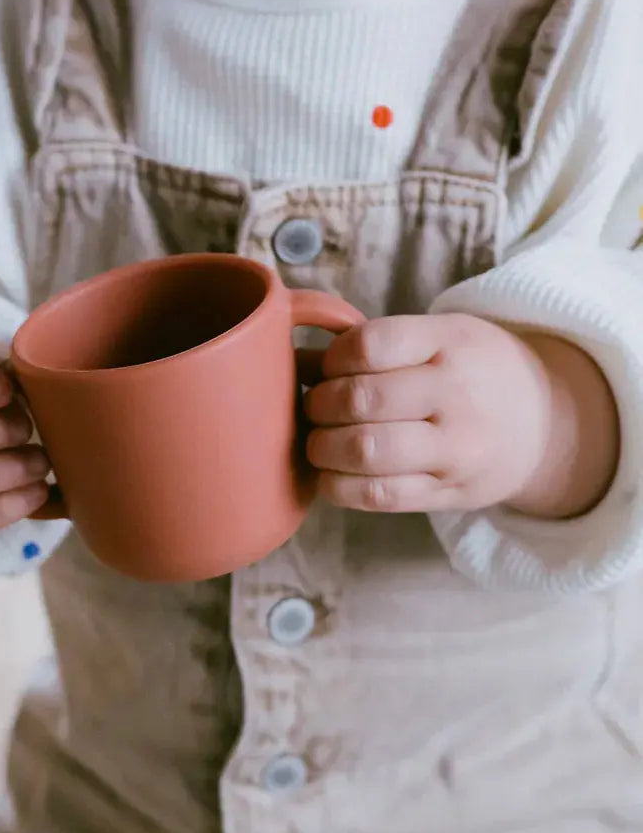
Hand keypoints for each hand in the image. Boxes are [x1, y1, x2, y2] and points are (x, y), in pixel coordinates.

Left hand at [304, 314, 619, 518]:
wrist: (544, 422)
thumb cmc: (468, 370)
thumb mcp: (436, 337)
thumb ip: (367, 345)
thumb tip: (288, 359)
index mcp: (450, 343)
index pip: (370, 345)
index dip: (332, 358)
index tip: (329, 367)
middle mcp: (456, 395)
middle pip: (361, 400)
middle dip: (319, 405)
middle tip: (315, 408)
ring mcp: (455, 449)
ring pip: (365, 451)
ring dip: (322, 447)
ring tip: (320, 442)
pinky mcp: (447, 493)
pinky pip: (377, 495)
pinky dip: (338, 486)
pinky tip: (332, 473)